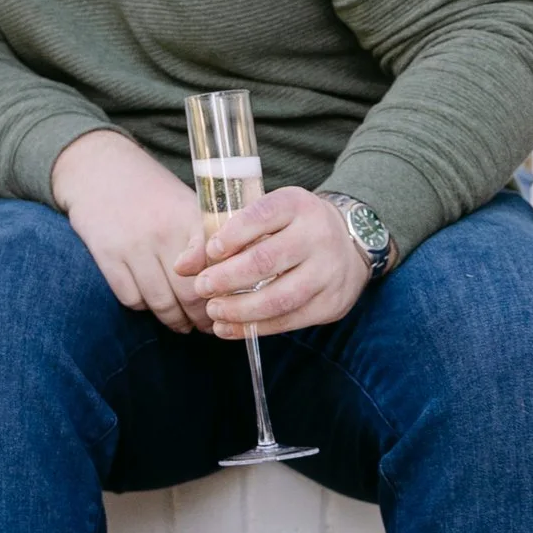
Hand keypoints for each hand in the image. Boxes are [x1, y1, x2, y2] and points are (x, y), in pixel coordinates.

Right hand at [49, 128, 211, 332]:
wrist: (99, 168)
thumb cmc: (152, 192)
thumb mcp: (186, 204)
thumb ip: (208, 236)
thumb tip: (235, 278)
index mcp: (190, 216)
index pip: (216, 267)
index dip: (224, 294)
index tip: (228, 305)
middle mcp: (163, 231)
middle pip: (190, 293)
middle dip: (202, 318)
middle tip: (208, 325)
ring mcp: (132, 245)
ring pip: (161, 303)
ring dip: (175, 321)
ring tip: (183, 325)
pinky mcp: (106, 255)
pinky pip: (132, 299)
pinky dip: (145, 308)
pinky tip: (153, 304)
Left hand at [173, 185, 369, 336]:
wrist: (349, 242)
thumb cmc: (291, 228)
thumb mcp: (263, 218)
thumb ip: (221, 236)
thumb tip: (182, 266)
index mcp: (296, 205)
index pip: (261, 216)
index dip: (233, 235)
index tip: (211, 251)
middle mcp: (317, 235)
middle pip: (266, 261)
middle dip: (227, 278)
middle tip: (202, 287)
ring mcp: (328, 271)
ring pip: (279, 298)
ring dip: (239, 310)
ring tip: (214, 311)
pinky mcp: (331, 303)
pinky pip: (289, 320)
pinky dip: (255, 328)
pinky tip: (230, 328)